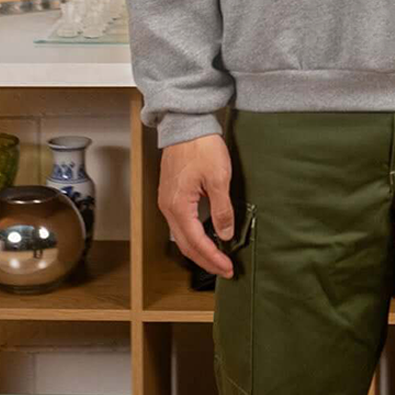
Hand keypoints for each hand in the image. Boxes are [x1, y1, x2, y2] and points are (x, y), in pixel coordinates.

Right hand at [157, 133, 236, 277]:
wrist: (186, 123)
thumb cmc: (201, 146)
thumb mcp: (219, 178)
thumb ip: (222, 210)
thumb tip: (224, 235)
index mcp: (178, 206)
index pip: (196, 243)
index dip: (213, 258)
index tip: (228, 268)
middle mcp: (167, 207)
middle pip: (186, 245)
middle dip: (206, 260)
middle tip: (225, 270)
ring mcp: (167, 201)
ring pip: (182, 235)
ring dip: (199, 249)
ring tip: (217, 258)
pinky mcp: (171, 194)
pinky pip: (180, 223)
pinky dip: (194, 235)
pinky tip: (206, 236)